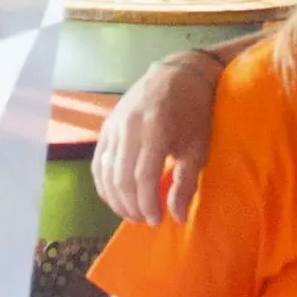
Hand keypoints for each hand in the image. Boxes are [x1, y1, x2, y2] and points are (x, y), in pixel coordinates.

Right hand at [92, 52, 219, 222]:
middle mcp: (129, 127)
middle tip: (144, 220)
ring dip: (115, 198)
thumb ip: (186, 183)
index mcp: (155, 129)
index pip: (143, 177)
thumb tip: (178, 217)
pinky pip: (98, 162)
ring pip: (105, 172)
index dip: (147, 204)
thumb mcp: (198, 147)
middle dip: (131, 205)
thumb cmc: (194, 113)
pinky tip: (115, 197)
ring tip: (131, 212)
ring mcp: (113, 125)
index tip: (157, 220)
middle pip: (121, 178)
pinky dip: (104, 184)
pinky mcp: (106, 126)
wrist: (177, 75)